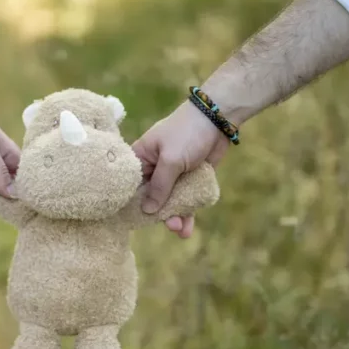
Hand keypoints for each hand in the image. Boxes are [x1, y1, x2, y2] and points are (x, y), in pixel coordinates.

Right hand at [132, 100, 232, 237]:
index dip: (131, 204)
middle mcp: (155, 167)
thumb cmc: (187, 133)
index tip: (132, 222)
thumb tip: (147, 210)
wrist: (218, 117)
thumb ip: (159, 186)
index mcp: (142, 158)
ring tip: (181, 230)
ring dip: (175, 216)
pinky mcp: (190, 177)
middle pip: (151, 197)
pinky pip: (185, 199)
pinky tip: (188, 228)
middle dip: (158, 214)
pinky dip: (187, 212)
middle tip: (169, 225)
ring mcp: (173, 173)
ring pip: (169, 200)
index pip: (130, 185)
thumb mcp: (171, 160)